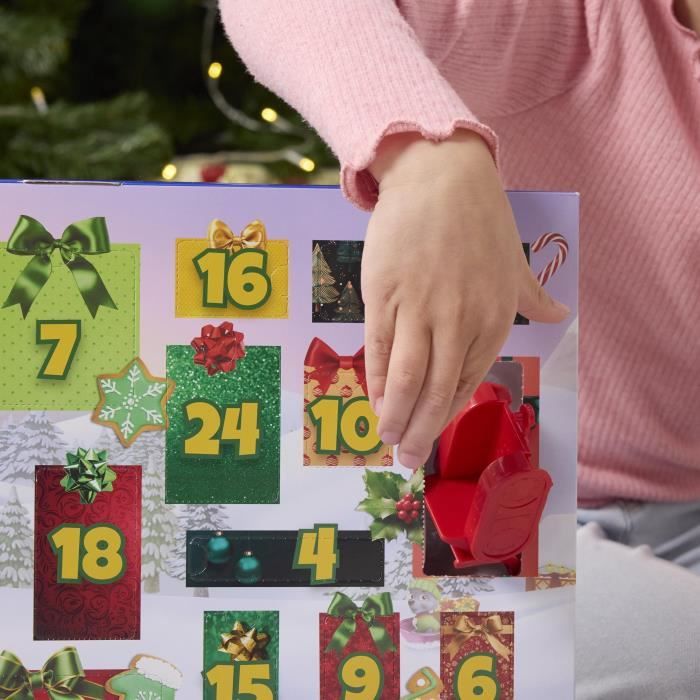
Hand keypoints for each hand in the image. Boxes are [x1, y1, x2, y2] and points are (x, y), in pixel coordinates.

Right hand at [362, 130, 568, 468]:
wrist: (439, 175)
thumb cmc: (479, 219)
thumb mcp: (514, 260)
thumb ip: (534, 295)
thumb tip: (562, 314)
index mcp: (493, 317)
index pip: (467, 381)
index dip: (446, 415)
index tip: (432, 438)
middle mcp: (459, 320)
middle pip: (436, 389)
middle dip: (420, 431)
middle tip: (407, 459)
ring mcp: (420, 308)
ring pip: (408, 377)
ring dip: (396, 414)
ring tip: (386, 440)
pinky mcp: (385, 294)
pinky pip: (379, 348)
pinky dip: (375, 380)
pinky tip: (372, 400)